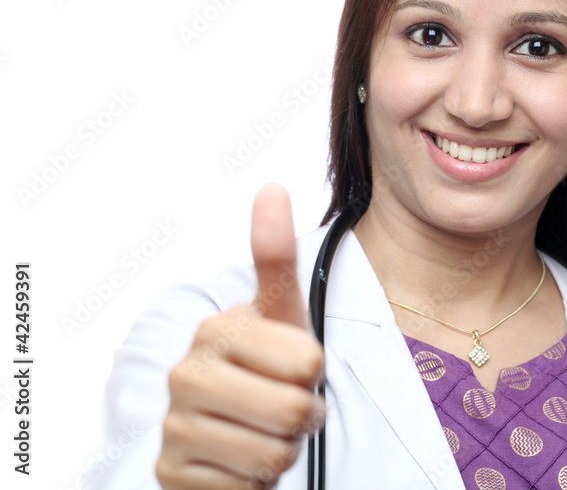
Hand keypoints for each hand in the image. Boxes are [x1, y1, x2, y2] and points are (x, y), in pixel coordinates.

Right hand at [157, 183, 324, 488]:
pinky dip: (255, 482)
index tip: (297, 367)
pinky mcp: (172, 475)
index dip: (315, 372)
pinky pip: (244, 489)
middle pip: (293, 411)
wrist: (230, 425)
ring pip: (272, 455)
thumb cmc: (268, 362)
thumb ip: (276, 256)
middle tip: (288, 407)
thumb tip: (272, 186)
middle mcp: (185, 375)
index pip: (307, 363)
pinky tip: (241, 460)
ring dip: (282, 450)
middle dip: (304, 416)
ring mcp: (175, 427)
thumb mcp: (282, 313)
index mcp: (217, 331)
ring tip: (265, 430)